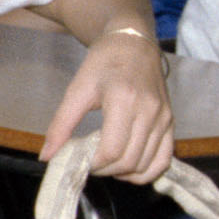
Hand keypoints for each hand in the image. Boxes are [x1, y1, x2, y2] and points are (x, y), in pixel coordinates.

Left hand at [50, 23, 175, 183]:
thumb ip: (61, 125)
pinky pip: (164, 158)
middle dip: (106, 170)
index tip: (81, 161)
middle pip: (129, 161)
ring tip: (107, 164)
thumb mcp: (77, 90)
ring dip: (124, 173)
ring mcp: (164, 118)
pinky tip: (128, 168)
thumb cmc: (103, 64)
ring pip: (147, 165)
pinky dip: (146, 171)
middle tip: (90, 164)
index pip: (112, 150)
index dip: (94, 164)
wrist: (133, 44)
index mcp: (124, 100)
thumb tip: (47, 156)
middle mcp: (149, 111)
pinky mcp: (171, 121)